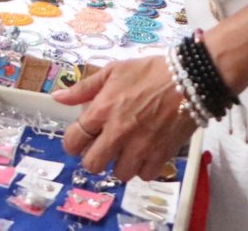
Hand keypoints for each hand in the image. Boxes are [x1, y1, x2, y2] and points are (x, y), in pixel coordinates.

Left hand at [52, 56, 197, 181]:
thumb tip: (58, 97)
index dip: (71, 144)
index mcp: (102, 110)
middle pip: (92, 164)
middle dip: (93, 158)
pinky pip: (145, 175)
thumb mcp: (112, 72)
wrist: (189, 79)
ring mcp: (141, 146)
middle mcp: (118, 133)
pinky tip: (144, 154)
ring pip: (119, 173)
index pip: (74, 139)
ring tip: (125, 151)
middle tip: (101, 149)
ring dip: (119, 164)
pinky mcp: (162, 155)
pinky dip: (143, 169)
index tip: (77, 142)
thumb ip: (84, 88)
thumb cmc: (149, 72)